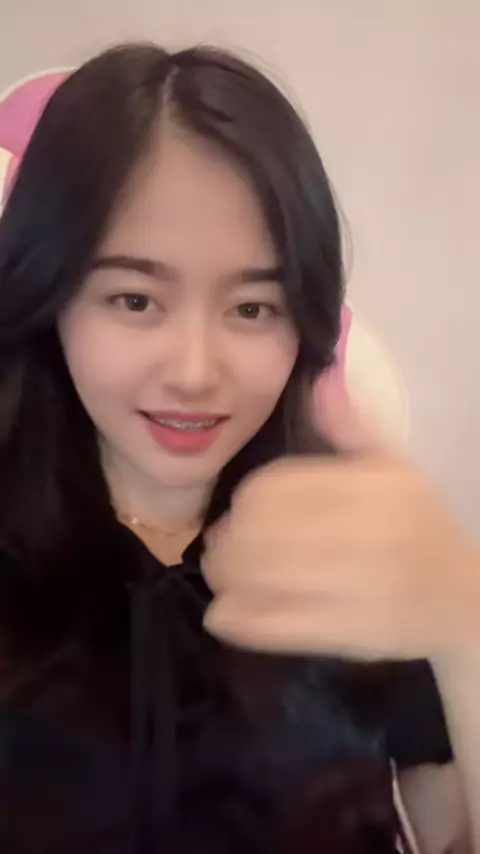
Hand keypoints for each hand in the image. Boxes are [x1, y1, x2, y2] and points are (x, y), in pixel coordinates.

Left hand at [202, 380, 478, 659]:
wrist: (465, 600)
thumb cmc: (424, 527)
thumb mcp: (397, 466)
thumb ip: (352, 424)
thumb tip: (321, 376)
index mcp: (370, 487)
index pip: (275, 488)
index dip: (244, 502)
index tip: (238, 511)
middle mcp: (363, 533)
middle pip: (258, 532)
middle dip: (227, 540)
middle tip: (219, 546)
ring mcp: (354, 587)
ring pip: (259, 578)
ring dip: (224, 575)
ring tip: (220, 574)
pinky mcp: (347, 633)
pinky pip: (274, 625)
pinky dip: (238, 619)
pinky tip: (222, 613)